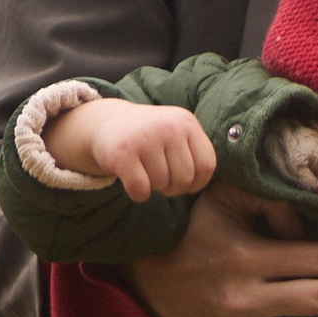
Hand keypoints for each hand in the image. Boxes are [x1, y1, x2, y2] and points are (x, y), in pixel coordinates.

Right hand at [44, 97, 219, 200]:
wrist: (108, 124)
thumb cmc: (150, 137)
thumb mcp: (177, 134)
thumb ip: (196, 153)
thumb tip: (208, 184)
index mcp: (186, 122)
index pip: (207, 167)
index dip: (197, 182)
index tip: (183, 180)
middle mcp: (168, 127)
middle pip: (184, 180)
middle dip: (172, 187)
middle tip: (159, 175)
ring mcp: (144, 138)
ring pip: (161, 186)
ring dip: (153, 187)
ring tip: (144, 171)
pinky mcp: (122, 153)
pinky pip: (141, 190)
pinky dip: (137, 194)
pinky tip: (131, 179)